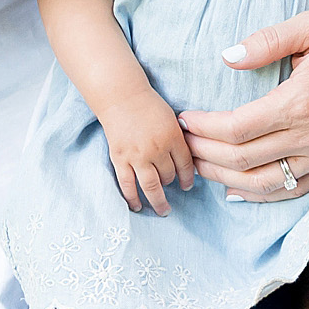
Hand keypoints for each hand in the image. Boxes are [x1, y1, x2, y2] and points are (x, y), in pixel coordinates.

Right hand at [96, 91, 194, 215]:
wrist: (122, 97)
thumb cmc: (149, 105)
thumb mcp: (172, 119)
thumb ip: (178, 140)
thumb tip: (185, 161)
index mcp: (173, 137)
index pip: (185, 165)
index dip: (188, 178)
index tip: (188, 185)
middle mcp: (157, 149)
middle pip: (169, 176)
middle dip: (172, 184)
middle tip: (173, 193)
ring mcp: (137, 156)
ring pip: (151, 186)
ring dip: (158, 201)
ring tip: (163, 211)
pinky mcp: (120, 159)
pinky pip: (127, 184)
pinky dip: (133, 198)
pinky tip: (138, 207)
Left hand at [178, 0, 308, 200]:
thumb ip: (267, 40)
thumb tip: (227, 57)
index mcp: (302, 101)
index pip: (237, 127)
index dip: (204, 127)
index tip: (184, 118)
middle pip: (243, 158)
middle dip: (204, 152)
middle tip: (182, 141)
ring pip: (263, 182)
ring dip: (224, 177)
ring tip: (199, 164)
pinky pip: (290, 190)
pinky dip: (258, 194)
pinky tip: (235, 188)